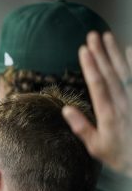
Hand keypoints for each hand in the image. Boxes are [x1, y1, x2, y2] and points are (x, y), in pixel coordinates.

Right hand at [62, 31, 131, 176]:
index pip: (98, 85)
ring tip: (107, 37)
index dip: (90, 66)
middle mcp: (123, 103)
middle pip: (111, 73)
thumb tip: (66, 110)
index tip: (83, 50)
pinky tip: (129, 50)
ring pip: (124, 71)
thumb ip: (82, 128)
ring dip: (115, 53)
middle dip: (101, 53)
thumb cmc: (121, 155)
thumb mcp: (97, 148)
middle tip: (93, 35)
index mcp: (108, 114)